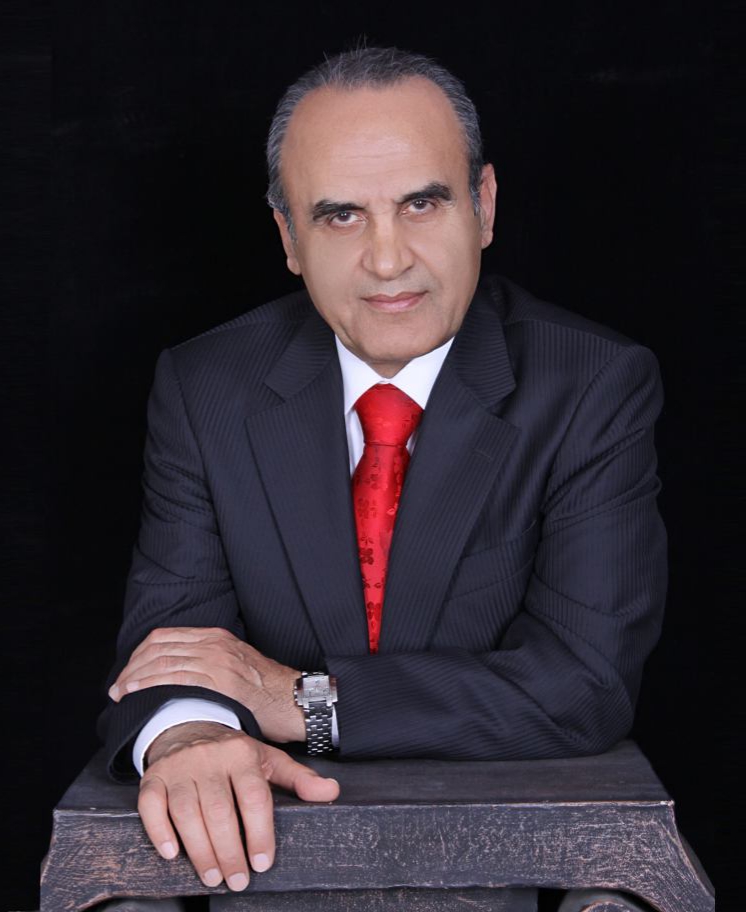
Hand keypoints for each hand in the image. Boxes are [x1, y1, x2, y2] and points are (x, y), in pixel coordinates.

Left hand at [109, 627, 304, 741]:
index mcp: (216, 637)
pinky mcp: (220, 680)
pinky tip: (136, 694)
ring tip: (121, 694)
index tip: (127, 674)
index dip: (140, 655)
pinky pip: (176, 677)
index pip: (165, 637)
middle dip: (132, 667)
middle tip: (117, 688)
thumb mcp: (236, 667)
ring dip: (135, 677)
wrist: (296, 700)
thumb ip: (209, 666)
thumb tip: (179, 680)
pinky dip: (150, 684)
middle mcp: (214, 643)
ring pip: (163, 661)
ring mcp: (217, 659)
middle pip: (159, 647)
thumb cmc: (268, 691)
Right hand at [140, 721, 338, 889]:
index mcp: (242, 753)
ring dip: (199, 849)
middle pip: (219, 810)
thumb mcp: (268, 759)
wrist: (189, 725)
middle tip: (237, 880)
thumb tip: (331, 792)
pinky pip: (151, 805)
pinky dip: (159, 831)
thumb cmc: (233, 753)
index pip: (253, 796)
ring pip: (186, 811)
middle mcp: (210, 758)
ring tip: (212, 876)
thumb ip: (299, 779)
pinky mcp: (153, 778)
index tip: (262, 862)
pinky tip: (171, 853)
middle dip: (229, 851)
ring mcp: (179, 767)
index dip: (259, 832)